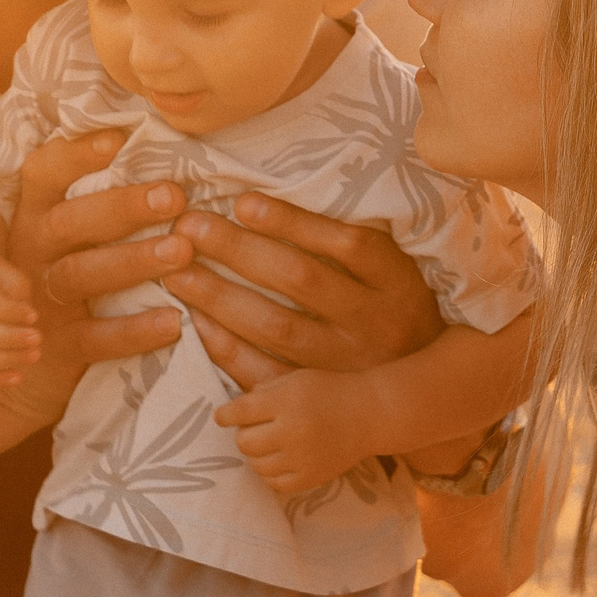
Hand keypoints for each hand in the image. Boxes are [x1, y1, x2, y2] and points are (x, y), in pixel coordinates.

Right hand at [0, 130, 188, 404]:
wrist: (23, 359)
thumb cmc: (67, 275)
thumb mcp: (67, 237)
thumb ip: (99, 201)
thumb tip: (166, 154)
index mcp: (35, 216)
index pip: (44, 172)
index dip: (76, 154)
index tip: (119, 139)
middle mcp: (32, 252)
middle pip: (70, 222)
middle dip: (122, 206)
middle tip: (174, 196)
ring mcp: (42, 301)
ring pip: (81, 274)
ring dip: (134, 261)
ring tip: (183, 251)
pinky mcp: (59, 347)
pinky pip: (96, 338)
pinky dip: (135, 331)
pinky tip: (174, 321)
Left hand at [171, 191, 444, 381]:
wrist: (420, 391)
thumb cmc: (394, 308)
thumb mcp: (394, 268)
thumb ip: (348, 239)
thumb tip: (269, 200)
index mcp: (397, 282)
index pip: (347, 244)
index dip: (293, 222)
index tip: (241, 202)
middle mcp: (375, 323)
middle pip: (302, 280)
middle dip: (240, 251)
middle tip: (190, 227)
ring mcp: (346, 365)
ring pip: (277, 327)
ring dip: (221, 296)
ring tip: (177, 270)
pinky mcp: (318, 395)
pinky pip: (266, 373)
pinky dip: (227, 347)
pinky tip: (196, 321)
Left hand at [214, 368, 379, 495]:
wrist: (368, 415)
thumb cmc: (328, 391)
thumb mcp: (295, 379)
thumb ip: (264, 391)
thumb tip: (234, 410)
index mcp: (286, 401)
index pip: (239, 412)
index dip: (224, 415)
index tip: (221, 417)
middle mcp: (291, 430)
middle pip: (244, 441)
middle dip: (244, 434)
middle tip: (254, 429)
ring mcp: (301, 457)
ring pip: (256, 465)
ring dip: (256, 455)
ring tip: (268, 445)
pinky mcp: (311, 478)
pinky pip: (275, 483)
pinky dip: (271, 473)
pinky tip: (279, 461)